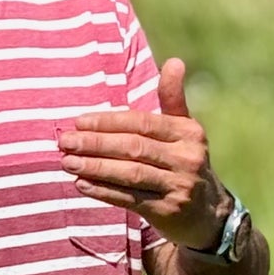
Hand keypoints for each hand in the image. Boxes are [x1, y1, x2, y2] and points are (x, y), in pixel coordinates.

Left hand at [58, 57, 230, 251]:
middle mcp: (186, 158)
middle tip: (64, 142)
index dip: (108, 122)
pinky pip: (130, 199)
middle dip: (96, 144)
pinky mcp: (168, 211)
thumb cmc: (184, 162)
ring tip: (67, 162)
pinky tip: (81, 184)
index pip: (142, 123)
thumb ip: (172, 98)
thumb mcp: (185, 130)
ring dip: (95, 168)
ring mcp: (178, 186)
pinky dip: (104, 192)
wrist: (209, 213)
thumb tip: (174, 61)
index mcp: (187, 133)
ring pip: (130, 174)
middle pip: (133, 148)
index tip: (78, 122)